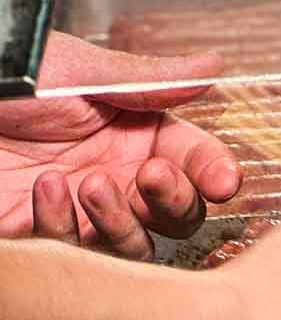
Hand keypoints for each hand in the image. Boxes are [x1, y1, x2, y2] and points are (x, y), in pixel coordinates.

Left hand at [0, 33, 241, 257]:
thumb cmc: (3, 77)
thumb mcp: (80, 70)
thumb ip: (151, 81)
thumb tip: (212, 67)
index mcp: (131, 131)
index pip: (194, 160)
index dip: (213, 171)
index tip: (221, 179)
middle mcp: (114, 173)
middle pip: (179, 212)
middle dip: (173, 198)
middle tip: (150, 177)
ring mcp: (82, 208)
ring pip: (139, 245)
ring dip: (123, 219)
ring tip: (90, 184)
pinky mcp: (45, 234)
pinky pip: (81, 252)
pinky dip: (68, 225)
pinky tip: (45, 191)